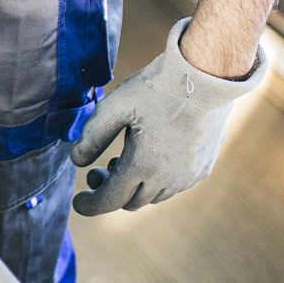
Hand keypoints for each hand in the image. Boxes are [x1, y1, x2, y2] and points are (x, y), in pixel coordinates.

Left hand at [70, 17, 266, 214]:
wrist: (207, 78)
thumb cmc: (158, 88)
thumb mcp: (116, 106)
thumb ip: (92, 136)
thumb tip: (77, 161)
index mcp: (143, 166)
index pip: (110, 200)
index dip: (91, 204)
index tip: (77, 203)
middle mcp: (168, 179)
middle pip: (130, 202)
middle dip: (109, 191)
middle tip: (97, 171)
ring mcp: (188, 177)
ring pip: (152, 196)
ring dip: (133, 187)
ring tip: (121, 160)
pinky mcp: (202, 169)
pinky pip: (173, 187)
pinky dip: (155, 181)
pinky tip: (149, 158)